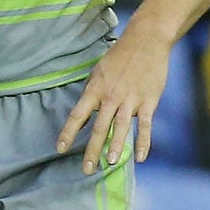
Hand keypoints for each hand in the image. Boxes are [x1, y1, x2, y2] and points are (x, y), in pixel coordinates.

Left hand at [57, 25, 169, 173]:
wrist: (146, 40)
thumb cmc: (119, 57)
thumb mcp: (98, 72)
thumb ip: (91, 95)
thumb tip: (82, 117)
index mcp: (95, 89)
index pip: (78, 115)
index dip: (68, 133)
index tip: (60, 149)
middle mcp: (111, 97)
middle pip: (99, 128)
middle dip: (92, 150)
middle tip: (86, 170)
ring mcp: (130, 99)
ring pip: (120, 127)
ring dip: (114, 147)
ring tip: (109, 163)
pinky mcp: (149, 101)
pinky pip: (145, 125)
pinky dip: (143, 142)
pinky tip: (139, 157)